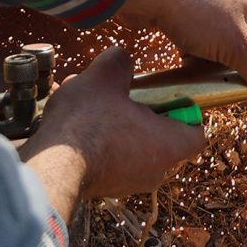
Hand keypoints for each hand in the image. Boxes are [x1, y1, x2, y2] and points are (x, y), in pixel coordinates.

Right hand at [21, 46, 205, 208]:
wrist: (50, 165)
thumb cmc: (86, 123)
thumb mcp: (106, 75)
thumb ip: (121, 61)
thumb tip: (122, 59)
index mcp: (169, 145)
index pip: (196, 133)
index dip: (186, 113)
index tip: (167, 98)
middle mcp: (155, 170)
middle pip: (161, 138)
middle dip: (141, 113)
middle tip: (122, 96)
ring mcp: (129, 183)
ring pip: (132, 146)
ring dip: (116, 125)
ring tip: (90, 103)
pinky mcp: (103, 187)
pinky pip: (109, 158)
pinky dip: (98, 141)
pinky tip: (75, 121)